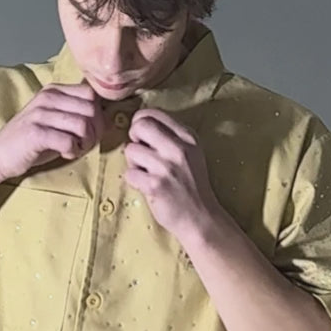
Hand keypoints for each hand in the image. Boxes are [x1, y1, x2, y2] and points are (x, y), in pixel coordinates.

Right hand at [0, 81, 105, 181]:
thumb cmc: (30, 141)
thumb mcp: (54, 121)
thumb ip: (76, 115)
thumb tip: (107, 118)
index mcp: (53, 91)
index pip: (91, 94)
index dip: (97, 115)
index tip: (89, 131)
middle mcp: (47, 97)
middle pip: (91, 109)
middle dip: (95, 131)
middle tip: (84, 144)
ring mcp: (40, 113)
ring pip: (82, 124)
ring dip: (85, 142)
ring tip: (74, 149)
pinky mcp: (36, 132)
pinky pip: (69, 140)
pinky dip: (72, 150)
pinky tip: (65, 153)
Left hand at [122, 109, 222, 238]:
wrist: (200, 217)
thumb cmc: (191, 185)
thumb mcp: (190, 153)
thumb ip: (170, 137)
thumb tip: (139, 124)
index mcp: (187, 136)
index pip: (153, 113)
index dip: (140, 122)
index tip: (143, 137)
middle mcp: (178, 148)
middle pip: (139, 126)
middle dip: (133, 138)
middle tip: (140, 153)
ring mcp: (166, 167)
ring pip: (131, 150)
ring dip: (133, 163)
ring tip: (147, 173)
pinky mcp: (155, 185)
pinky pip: (129, 173)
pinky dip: (134, 181)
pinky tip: (146, 187)